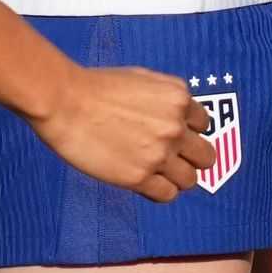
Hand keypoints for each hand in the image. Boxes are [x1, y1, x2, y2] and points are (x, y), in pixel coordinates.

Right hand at [36, 62, 215, 202]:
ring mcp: (159, 154)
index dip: (189, 131)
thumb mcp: (142, 77)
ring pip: (190, 180)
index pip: (204, 124)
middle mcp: (175, 127)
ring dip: (176, 178)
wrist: (65, 102)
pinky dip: (159, 191)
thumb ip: (165, 96)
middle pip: (206, 156)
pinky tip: (145, 182)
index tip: (175, 136)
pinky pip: (167, 194)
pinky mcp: (139, 177)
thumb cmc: (95, 87)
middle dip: (192, 159)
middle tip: (175, 160)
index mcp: (178, 98)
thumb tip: (177, 113)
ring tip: (158, 173)